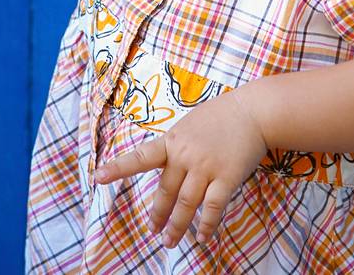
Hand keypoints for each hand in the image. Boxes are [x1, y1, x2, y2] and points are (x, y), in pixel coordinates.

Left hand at [91, 89, 268, 248]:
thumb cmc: (221, 117)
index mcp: (173, 141)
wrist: (254, 112)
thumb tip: (170, 172)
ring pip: (186, 204)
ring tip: (170, 241)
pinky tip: (202, 237)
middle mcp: (185, 155)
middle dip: (158, 214)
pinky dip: (206, 225)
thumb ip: (177, 147)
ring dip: (178, 225)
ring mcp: (206, 167)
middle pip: (166, 192)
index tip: (99, 177)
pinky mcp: (227, 177)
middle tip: (153, 231)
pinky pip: (213, 207)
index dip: (119, 167)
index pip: (142, 157)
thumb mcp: (190, 125)